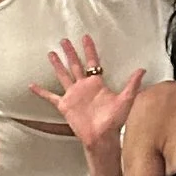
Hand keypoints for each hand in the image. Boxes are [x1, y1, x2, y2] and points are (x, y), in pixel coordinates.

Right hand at [34, 33, 144, 156]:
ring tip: (51, 53)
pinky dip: (41, 92)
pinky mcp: (64, 105)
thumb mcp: (126, 99)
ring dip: (57, 65)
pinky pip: (50, 96)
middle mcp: (83, 87)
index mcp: (96, 83)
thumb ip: (132, 84)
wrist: (101, 137)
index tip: (86, 37)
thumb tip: (142, 69)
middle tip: (64, 40)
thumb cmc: (114, 121)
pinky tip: (32, 85)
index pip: (92, 61)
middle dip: (70, 52)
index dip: (89, 49)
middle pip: (75, 65)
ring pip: (63, 75)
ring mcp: (73, 95)